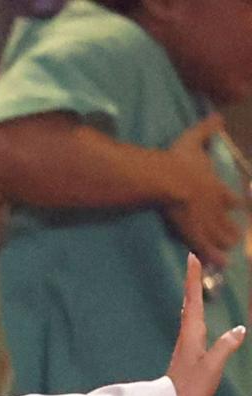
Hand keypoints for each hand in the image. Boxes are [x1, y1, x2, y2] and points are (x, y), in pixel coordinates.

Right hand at [164, 115, 243, 266]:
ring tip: (229, 251)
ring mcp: (205, 221)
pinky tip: (222, 265)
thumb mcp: (193, 140)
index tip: (243, 205)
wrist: (168, 180)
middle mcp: (214, 207)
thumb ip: (206, 129)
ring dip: (224, 243)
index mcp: (215, 186)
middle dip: (232, 229)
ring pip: (219, 236)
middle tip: (236, 236)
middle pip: (227, 221)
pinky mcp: (192, 232)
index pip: (231, 197)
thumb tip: (218, 115)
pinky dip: (213, 257)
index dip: (238, 202)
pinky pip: (205, 247)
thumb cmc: (178, 161)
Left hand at [167, 253, 245, 395]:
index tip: (192, 257)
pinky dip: (194, 310)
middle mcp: (186, 334)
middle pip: (190, 301)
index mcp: (192, 334)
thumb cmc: (191, 388)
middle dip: (193, 280)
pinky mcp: (187, 352)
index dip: (194, 278)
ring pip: (190, 311)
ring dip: (192, 293)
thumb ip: (226, 347)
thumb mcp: (212, 367)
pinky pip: (192, 323)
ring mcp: (186, 343)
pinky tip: (194, 314)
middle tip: (193, 260)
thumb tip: (240, 329)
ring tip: (193, 279)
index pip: (194, 300)